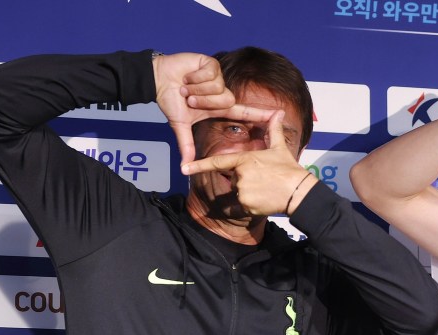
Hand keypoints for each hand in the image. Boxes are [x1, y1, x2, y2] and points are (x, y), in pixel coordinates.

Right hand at [153, 52, 272, 164]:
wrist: (157, 79)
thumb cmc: (170, 100)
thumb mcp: (180, 125)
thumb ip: (186, 146)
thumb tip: (185, 167)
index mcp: (218, 107)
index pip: (244, 112)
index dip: (261, 114)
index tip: (279, 115)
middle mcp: (221, 92)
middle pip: (227, 100)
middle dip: (203, 101)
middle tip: (188, 98)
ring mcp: (218, 78)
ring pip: (218, 87)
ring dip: (197, 88)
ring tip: (186, 86)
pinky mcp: (211, 64)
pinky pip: (211, 73)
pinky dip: (195, 76)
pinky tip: (188, 75)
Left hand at [180, 111, 317, 216]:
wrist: (299, 192)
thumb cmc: (289, 169)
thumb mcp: (280, 149)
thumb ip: (274, 131)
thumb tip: (278, 113)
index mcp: (244, 160)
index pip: (217, 163)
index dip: (199, 165)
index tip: (184, 169)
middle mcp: (240, 175)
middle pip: (234, 179)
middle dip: (245, 180)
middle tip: (264, 181)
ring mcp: (242, 191)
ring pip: (239, 193)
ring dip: (249, 193)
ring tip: (266, 190)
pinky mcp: (246, 205)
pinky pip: (242, 206)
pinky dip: (251, 205)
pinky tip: (264, 201)